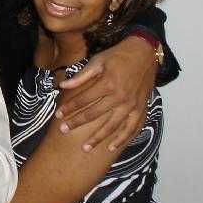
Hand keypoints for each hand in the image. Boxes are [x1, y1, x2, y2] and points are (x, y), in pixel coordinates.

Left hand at [54, 35, 156, 150]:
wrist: (145, 53)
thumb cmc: (118, 56)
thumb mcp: (98, 61)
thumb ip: (81, 76)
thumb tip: (62, 85)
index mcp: (108, 83)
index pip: (83, 99)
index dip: (69, 107)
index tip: (58, 114)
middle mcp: (120, 97)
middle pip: (94, 115)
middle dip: (77, 123)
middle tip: (64, 130)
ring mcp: (132, 105)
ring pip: (112, 126)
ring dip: (98, 138)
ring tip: (85, 148)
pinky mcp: (141, 109)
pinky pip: (131, 128)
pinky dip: (122, 139)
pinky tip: (112, 147)